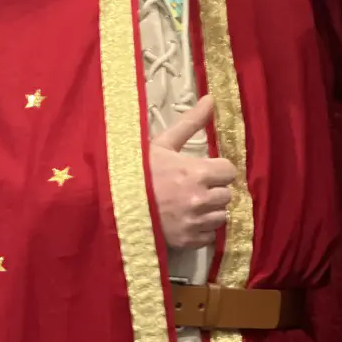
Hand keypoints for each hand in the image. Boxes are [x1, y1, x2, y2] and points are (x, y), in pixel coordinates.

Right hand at [150, 95, 237, 248]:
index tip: (205, 170)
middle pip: (227, 194)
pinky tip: (185, 220)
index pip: (229, 171)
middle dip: (214, 190)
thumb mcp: (163, 143)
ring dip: (209, 211)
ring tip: (190, 205)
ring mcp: (194, 223)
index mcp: (197, 172)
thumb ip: (191, 122)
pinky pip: (209, 237)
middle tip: (195, 187)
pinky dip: (201, 230)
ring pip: (220, 217)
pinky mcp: (187, 242)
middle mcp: (200, 199)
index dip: (218, 169)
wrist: (112, 204)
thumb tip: (211, 99)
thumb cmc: (138, 171)